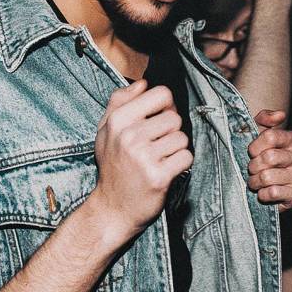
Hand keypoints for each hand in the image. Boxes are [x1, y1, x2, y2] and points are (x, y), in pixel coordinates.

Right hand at [90, 81, 191, 237]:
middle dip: (171, 131)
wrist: (112, 208)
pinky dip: (181, 164)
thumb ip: (119, 102)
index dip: (166, 106)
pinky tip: (167, 170)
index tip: (158, 119)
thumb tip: (143, 83)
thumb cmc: (112, 166)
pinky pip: (186, 157)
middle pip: (174, 117)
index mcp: (118, 120)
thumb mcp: (105, 131)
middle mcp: (129, 136)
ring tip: (160, 159)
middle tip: (157, 146)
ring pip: (182, 138)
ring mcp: (143, 157)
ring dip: (176, 149)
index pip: (161, 94)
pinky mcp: (158, 176)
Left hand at [247, 110, 291, 211]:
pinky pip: (273, 192)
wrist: (266, 189)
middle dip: (253, 166)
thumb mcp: (258, 133)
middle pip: (269, 157)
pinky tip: (263, 193)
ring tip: (255, 182)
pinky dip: (262, 195)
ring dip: (254, 182)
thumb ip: (264, 118)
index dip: (254, 146)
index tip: (251, 153)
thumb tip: (280, 115)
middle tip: (252, 170)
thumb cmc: (260, 157)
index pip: (270, 137)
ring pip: (267, 177)